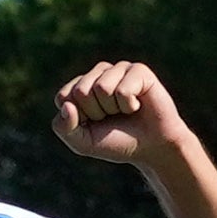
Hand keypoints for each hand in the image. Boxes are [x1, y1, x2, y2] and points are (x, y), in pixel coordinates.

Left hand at [50, 61, 191, 167]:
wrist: (152, 148)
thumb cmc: (117, 142)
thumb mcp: (83, 142)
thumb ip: (63, 128)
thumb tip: (67, 105)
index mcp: (80, 87)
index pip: (64, 97)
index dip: (79, 118)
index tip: (94, 124)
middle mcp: (98, 74)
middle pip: (81, 91)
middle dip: (96, 113)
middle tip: (113, 117)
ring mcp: (118, 69)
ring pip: (101, 88)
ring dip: (114, 108)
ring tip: (126, 111)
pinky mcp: (138, 70)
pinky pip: (122, 90)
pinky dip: (129, 106)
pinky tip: (138, 106)